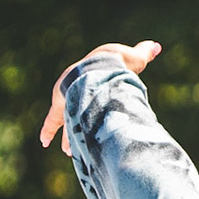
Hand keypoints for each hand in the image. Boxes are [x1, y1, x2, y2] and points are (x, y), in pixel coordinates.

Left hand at [40, 41, 161, 156]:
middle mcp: (78, 90)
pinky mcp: (60, 106)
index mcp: (93, 79)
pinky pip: (52, 121)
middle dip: (80, 127)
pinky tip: (43, 143)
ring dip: (68, 136)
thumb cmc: (118, 62)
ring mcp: (68, 98)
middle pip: (79, 111)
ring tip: (68, 152)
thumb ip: (144, 53)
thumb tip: (156, 45)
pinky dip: (48, 131)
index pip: (92, 94)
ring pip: (67, 121)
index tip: (94, 115)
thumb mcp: (134, 58)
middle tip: (81, 140)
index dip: (93, 106)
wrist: (102, 66)